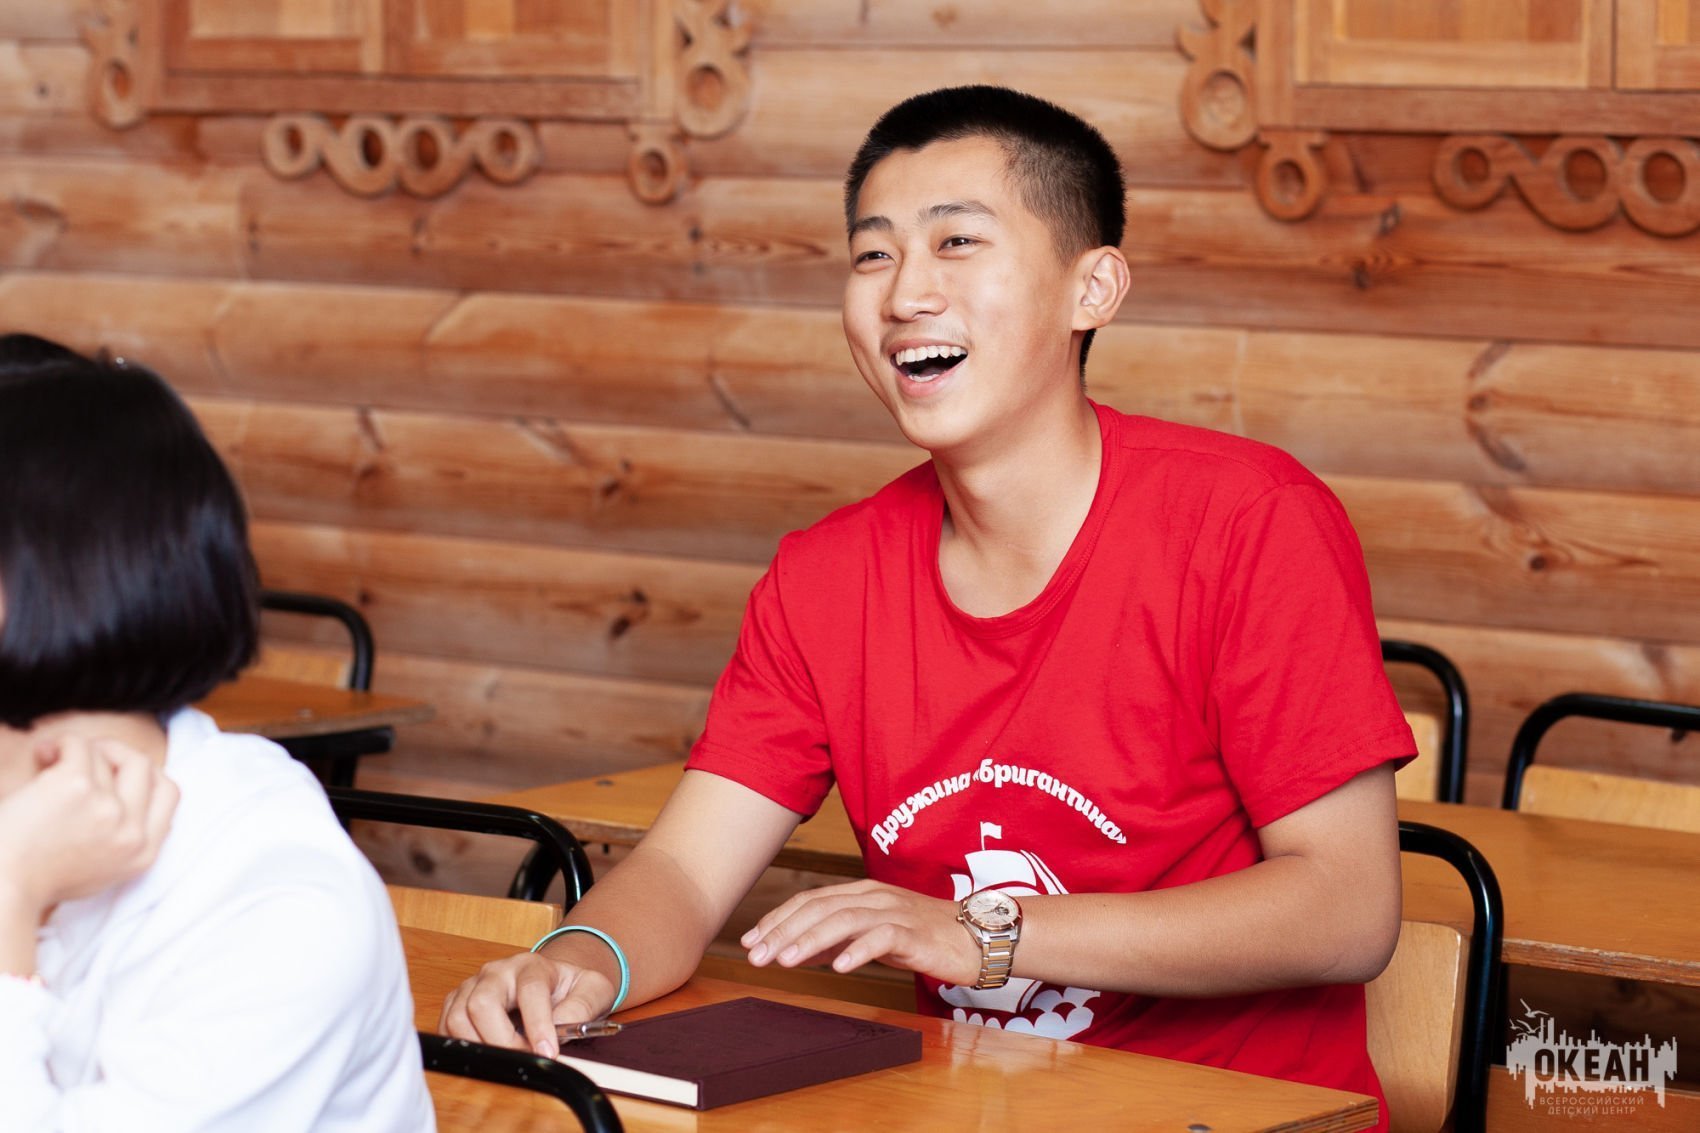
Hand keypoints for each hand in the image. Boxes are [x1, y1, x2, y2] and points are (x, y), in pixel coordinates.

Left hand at [0, 735, 177, 916]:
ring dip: (77, 751)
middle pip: (143, 765)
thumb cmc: (35, 878)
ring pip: (105, 754)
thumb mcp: (101, 870)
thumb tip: (125, 790)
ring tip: (50, 761)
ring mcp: (107, 809)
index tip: (116, 771)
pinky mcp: (76, 787)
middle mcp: (131, 831)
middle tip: (86, 757)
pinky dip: (61, 744)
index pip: (168, 793)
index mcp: (142, 853)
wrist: (0, 888)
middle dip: (114, 752)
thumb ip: (125, 837)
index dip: (144, 774)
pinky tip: (43, 755)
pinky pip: (78, 745)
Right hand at [439, 951, 615, 1058]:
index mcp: (532, 965)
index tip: (547, 1052)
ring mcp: (474, 985)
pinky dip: (461, 1045)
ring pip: (459, 1016)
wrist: (553, 980)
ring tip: (507, 1056)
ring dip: (480, 1045)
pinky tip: (486, 1052)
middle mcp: (498, 972)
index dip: (537, 1025)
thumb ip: (583, 1007)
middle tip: (524, 1058)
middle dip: (502, 1040)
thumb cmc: (571, 986)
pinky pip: (446, 1025)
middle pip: (483, 1003)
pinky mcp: (458, 1002)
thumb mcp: (594, 990)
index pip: (530, 991)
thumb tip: (562, 1028)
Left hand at [740, 879, 979, 985]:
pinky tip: (837, 967)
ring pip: (843, 920)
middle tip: (756, 954)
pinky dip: (856, 951)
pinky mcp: (914, 933)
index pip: (810, 900)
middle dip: (783, 930)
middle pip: (819, 908)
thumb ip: (840, 937)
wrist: (978, 937)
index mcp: (863, 893)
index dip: (778, 918)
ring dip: (810, 940)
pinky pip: (881, 938)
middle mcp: (875, 897)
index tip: (750, 940)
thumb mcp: (874, 936)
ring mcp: (895, 912)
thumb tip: (797, 950)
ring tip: (785, 960)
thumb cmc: (926, 937)